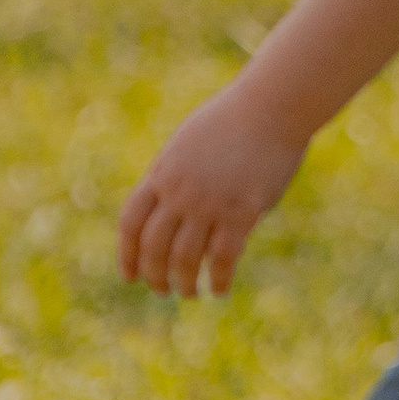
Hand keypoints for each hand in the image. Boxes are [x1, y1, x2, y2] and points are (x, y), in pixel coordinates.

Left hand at [118, 84, 307, 298]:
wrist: (271, 106)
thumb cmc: (233, 121)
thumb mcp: (188, 145)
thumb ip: (174, 177)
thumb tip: (169, 209)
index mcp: (162, 173)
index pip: (131, 223)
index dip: (127, 254)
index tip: (130, 276)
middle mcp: (180, 192)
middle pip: (154, 247)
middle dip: (154, 276)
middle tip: (162, 290)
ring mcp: (209, 202)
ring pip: (185, 259)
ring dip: (185, 283)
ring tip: (191, 293)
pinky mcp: (242, 211)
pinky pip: (224, 258)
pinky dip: (220, 279)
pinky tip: (221, 290)